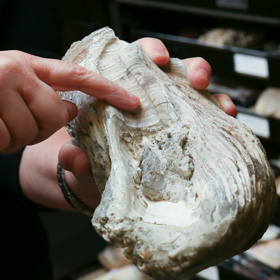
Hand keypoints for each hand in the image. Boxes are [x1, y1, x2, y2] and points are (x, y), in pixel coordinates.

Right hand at [0, 50, 139, 152]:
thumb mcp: (18, 91)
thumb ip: (48, 97)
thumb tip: (70, 109)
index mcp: (29, 65)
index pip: (78, 76)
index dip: (108, 89)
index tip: (132, 102)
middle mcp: (15, 70)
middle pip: (55, 114)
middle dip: (41, 128)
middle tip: (19, 122)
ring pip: (30, 131)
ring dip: (17, 137)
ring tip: (1, 125)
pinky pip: (6, 140)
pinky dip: (0, 143)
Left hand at [19, 37, 236, 210]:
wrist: (100, 186)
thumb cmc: (91, 161)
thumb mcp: (79, 156)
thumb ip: (73, 155)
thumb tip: (76, 159)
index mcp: (123, 90)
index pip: (137, 59)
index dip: (149, 52)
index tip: (158, 59)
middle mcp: (151, 98)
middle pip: (175, 71)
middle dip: (190, 68)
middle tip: (196, 79)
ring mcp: (170, 115)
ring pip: (196, 94)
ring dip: (211, 94)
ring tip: (219, 105)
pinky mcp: (184, 134)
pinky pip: (206, 121)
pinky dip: (218, 119)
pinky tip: (225, 123)